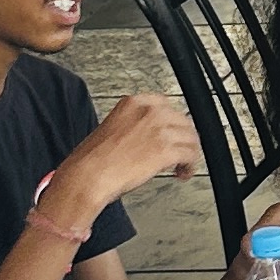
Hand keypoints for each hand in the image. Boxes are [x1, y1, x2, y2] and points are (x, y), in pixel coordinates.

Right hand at [49, 94, 203, 226]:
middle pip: (182, 121)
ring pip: (191, 138)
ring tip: (182, 166)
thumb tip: (148, 138)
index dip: (173, 123)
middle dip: (183, 138)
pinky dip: (190, 166)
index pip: (166, 105)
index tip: (172, 133)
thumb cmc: (92, 160)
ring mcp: (159, 130)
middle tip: (179, 152)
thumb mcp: (112, 129)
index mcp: (132, 103)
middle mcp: (149, 112)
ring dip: (189, 153)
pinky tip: (182, 173)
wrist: (88, 175)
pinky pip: (191, 155)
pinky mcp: (166, 150)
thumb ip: (134, 127)